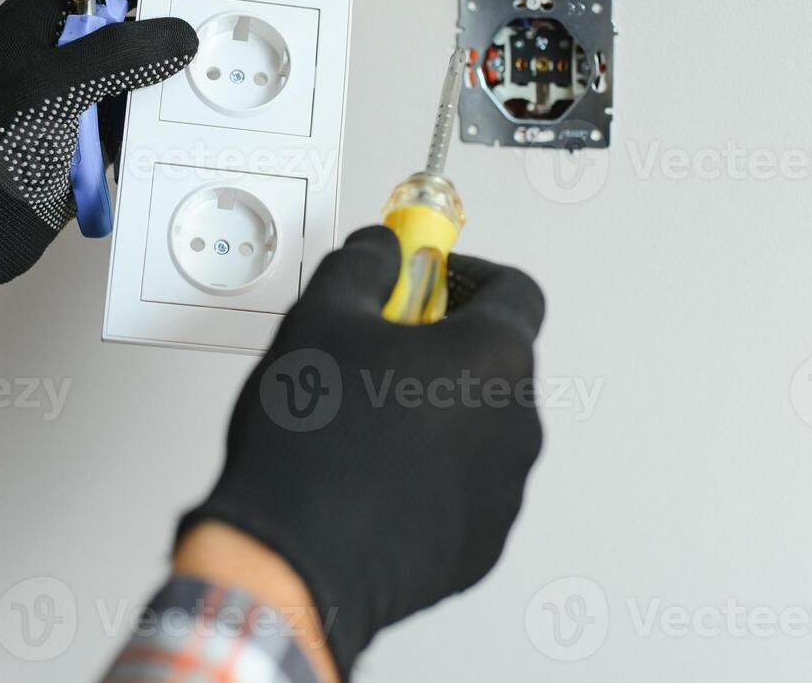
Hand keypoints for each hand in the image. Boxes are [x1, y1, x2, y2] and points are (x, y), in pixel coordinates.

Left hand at [0, 0, 196, 298]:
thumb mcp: (53, 89)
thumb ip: (117, 55)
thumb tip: (177, 35)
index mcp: (38, 20)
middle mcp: (59, 52)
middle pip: (131, 29)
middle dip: (164, 44)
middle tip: (204, 56)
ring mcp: (75, 95)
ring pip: (138, 77)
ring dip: (158, 92)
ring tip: (185, 103)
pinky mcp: (89, 136)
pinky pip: (133, 120)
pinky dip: (148, 129)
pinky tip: (161, 137)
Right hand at [177, 226, 545, 679]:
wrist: (294, 561)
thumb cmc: (313, 447)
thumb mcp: (321, 317)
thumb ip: (364, 264)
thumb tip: (382, 251)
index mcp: (494, 358)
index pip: (515, 290)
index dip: (467, 274)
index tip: (424, 279)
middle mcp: (518, 424)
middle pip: (495, 359)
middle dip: (441, 344)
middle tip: (378, 348)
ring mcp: (504, 491)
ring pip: (479, 425)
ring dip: (436, 410)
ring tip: (363, 419)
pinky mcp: (480, 543)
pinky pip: (465, 486)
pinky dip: (431, 471)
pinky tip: (369, 474)